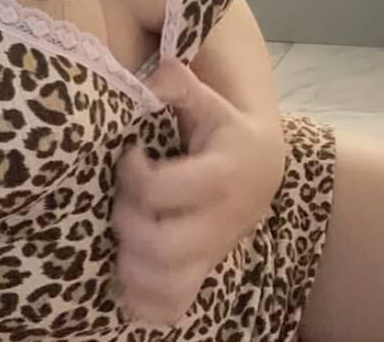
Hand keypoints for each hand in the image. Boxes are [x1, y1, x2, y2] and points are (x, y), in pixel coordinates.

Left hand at [111, 58, 284, 326]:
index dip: (133, 174)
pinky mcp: (205, 273)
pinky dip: (143, 302)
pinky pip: (173, 307)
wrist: (263, 165)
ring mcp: (213, 253)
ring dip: (131, 266)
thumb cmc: (224, 128)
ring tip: (121, 238)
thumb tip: (155, 76)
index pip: (164, 190)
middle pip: (163, 246)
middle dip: (128, 224)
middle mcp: (221, 221)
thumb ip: (181, 83)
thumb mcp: (209, 101)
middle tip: (120, 203)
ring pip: (168, 285)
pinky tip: (126, 277)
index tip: (129, 155)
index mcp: (221, 175)